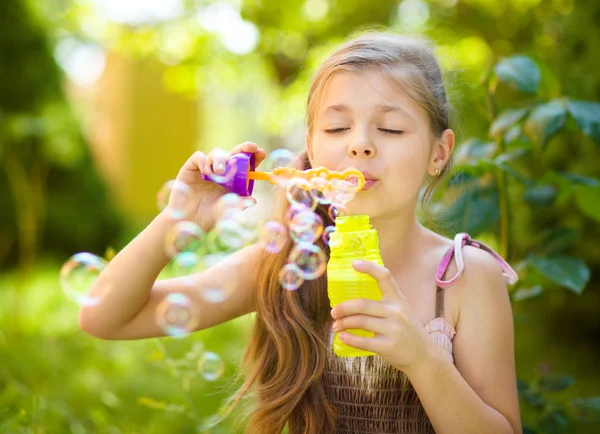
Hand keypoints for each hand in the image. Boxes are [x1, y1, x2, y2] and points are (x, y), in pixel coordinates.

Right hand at [168, 142, 266, 230]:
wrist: (188, 221)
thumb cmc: (209, 217)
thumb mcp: (227, 212)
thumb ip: (238, 205)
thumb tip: (253, 200)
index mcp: (234, 180)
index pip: (246, 164)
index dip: (254, 156)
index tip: (261, 152)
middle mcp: (222, 172)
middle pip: (233, 154)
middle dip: (243, 148)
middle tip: (251, 147)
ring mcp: (207, 169)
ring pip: (217, 153)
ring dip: (221, 159)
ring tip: (220, 172)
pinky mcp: (192, 168)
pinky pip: (199, 157)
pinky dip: (204, 162)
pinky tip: (206, 173)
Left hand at [330, 260, 441, 374]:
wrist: (424, 356)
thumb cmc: (407, 331)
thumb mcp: (402, 310)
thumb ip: (384, 303)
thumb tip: (352, 300)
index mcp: (398, 299)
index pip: (385, 277)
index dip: (369, 268)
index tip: (353, 264)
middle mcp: (396, 312)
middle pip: (363, 304)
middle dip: (344, 308)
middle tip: (333, 312)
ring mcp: (393, 329)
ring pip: (361, 322)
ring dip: (344, 323)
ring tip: (336, 326)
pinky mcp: (389, 346)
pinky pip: (364, 341)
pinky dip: (350, 339)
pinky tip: (342, 337)